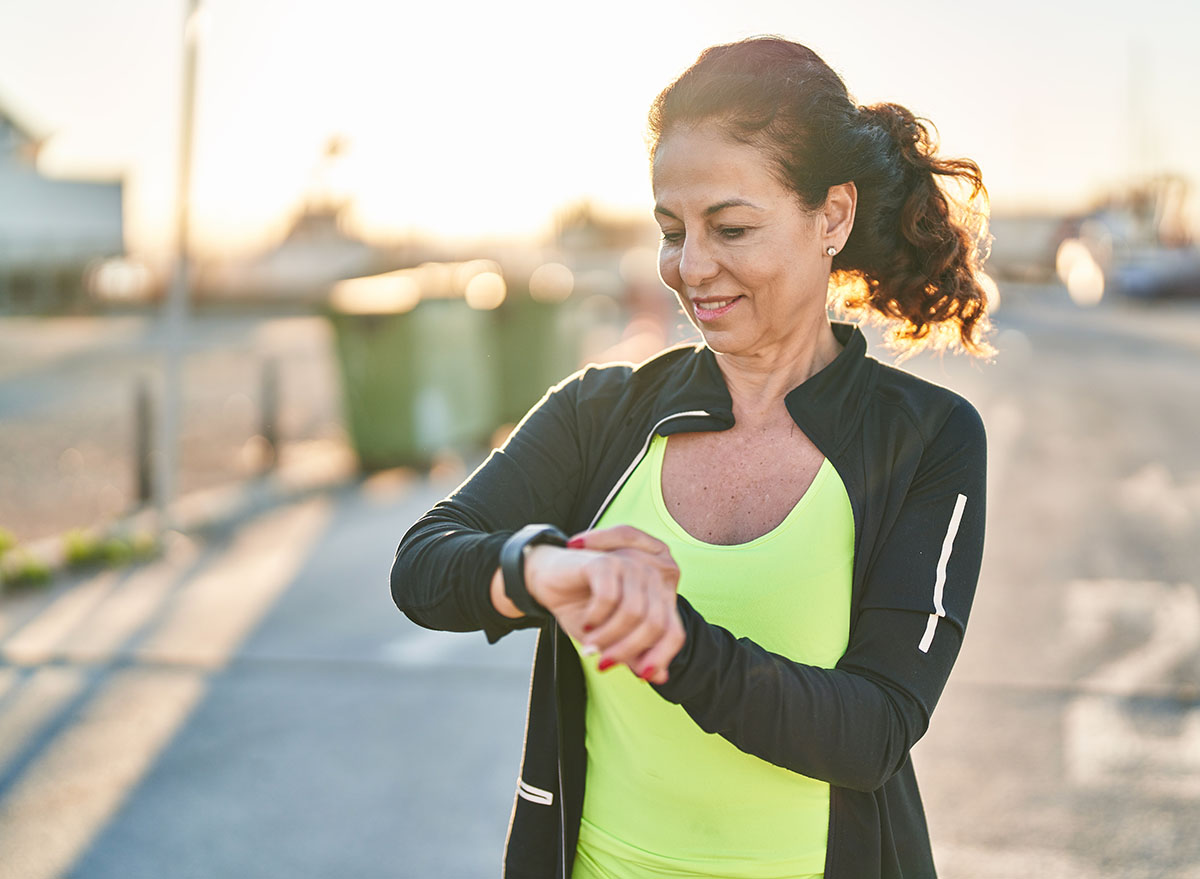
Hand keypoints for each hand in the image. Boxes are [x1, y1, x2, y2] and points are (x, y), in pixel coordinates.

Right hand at [526, 525, 685, 683]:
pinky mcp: (606, 562)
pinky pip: (609, 599)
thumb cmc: (583, 609)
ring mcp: (630, 566)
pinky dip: (596, 619)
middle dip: (627, 651)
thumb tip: (660, 677)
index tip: (640, 676)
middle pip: (655, 625)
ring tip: (590, 646)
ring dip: (608, 637)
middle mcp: (651, 578)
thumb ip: (636, 655)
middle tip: (603, 664)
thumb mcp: (611, 640)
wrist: (547, 580)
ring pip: (633, 613)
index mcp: (660, 596)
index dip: (660, 658)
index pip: (674, 633)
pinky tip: (587, 623)